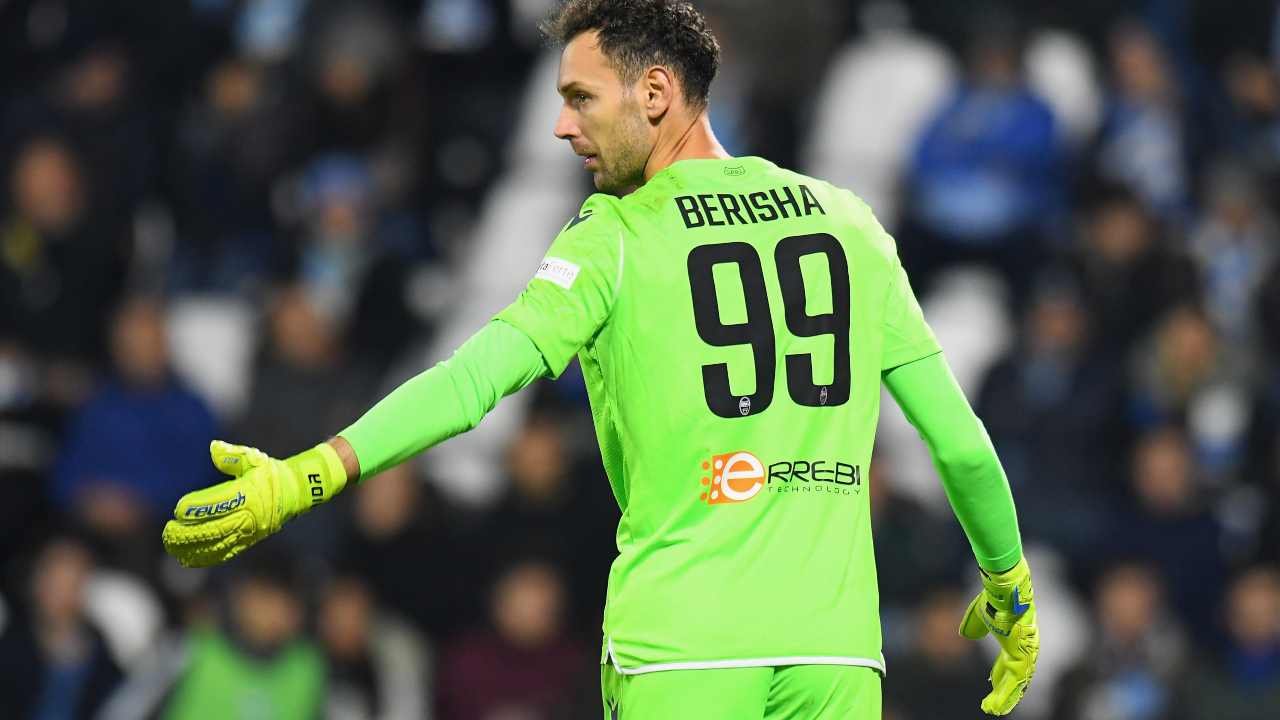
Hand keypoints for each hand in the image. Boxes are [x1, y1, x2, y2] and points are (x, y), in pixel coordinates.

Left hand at [162, 440, 345, 566]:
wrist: (297, 493)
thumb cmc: (271, 473)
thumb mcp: (255, 459)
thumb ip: (233, 455)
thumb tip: (213, 447)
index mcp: (249, 494)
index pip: (219, 503)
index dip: (197, 507)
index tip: (179, 509)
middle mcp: (249, 515)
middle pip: (214, 528)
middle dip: (188, 532)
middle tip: (168, 532)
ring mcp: (249, 531)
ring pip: (217, 544)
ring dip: (192, 547)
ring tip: (171, 546)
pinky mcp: (249, 541)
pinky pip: (225, 552)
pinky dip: (205, 557)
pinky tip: (188, 559)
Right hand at [959, 556, 1039, 715]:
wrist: (1004, 594)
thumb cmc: (994, 600)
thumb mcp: (979, 615)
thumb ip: (974, 626)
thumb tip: (966, 635)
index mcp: (1014, 639)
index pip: (1007, 662)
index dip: (999, 674)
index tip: (991, 683)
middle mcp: (1022, 649)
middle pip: (1013, 676)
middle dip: (1004, 691)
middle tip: (995, 705)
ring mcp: (1024, 654)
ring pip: (1015, 683)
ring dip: (1005, 698)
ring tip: (995, 711)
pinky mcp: (1022, 658)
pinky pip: (1014, 683)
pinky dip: (1006, 696)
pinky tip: (998, 707)